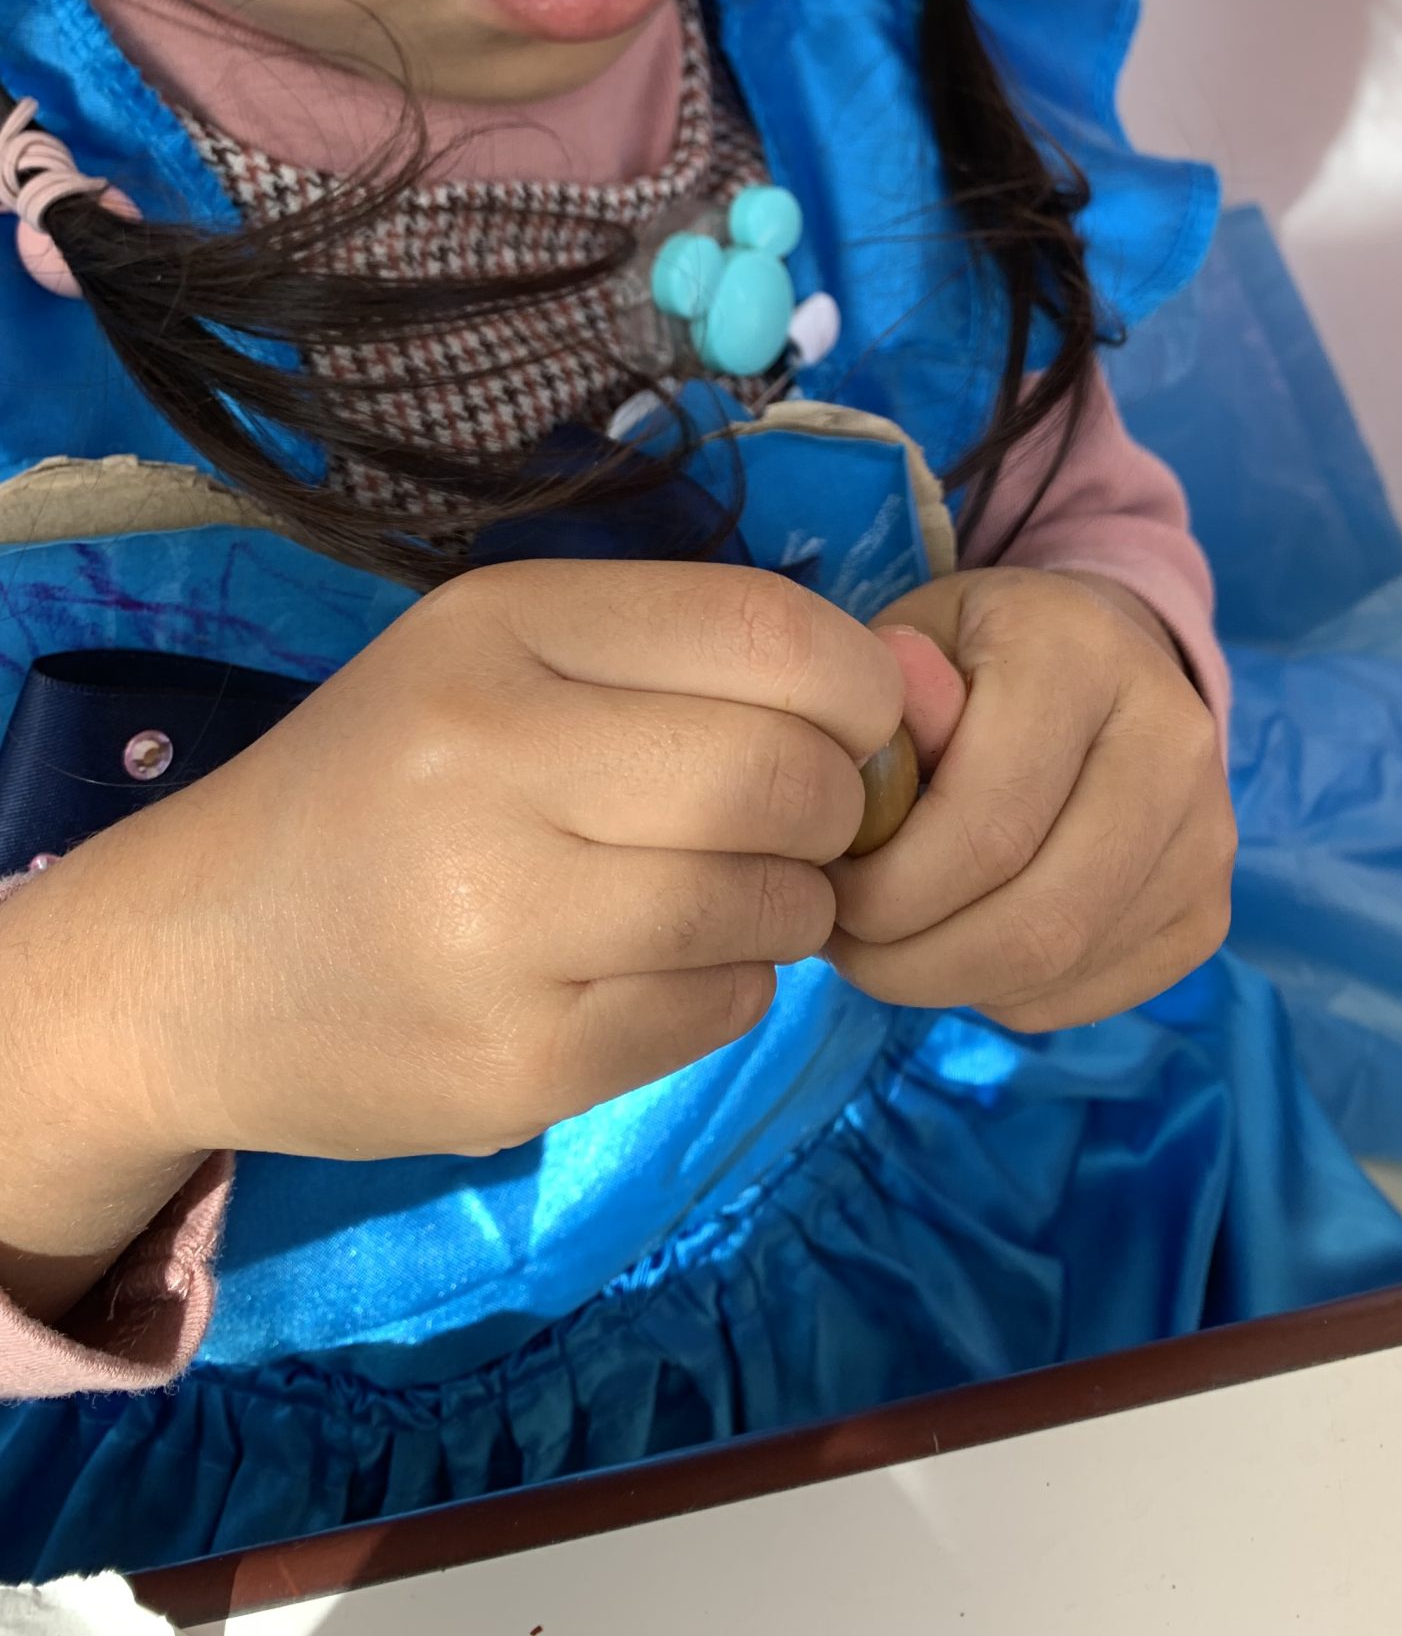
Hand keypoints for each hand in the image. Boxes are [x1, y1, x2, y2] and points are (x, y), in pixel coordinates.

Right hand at [8, 563, 902, 1182]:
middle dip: (832, 806)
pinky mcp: (515, 1069)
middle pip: (788, 778)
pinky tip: (645, 965)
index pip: (774, 633)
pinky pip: (722, 1010)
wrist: (189, 966)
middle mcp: (491, 765)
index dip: (857, 687)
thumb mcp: (504, 656)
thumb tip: (913, 700)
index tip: (847, 721)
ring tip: (703, 891)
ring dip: (787, 902)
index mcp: (498, 631)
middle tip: (784, 820)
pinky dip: (727, 984)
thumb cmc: (381, 782)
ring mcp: (499, 932)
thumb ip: (695, 653)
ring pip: (771, 904)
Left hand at [827, 569, 1234, 1031]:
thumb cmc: (974, 660)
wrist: (1094, 661)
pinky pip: (1090, 994)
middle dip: (914, 961)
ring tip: (890, 947)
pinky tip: (965, 946)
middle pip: (1037, 919)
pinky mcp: (1211, 908)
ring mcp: (1208, 831)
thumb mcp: (908, 649)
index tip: (827, 890)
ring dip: (951, 984)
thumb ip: (883, 710)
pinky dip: (1005, 995)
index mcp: (1083, 654)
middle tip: (848, 946)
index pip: (987, 824)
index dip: (887, 889)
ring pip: (1063, 967)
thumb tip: (867, 776)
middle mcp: (1172, 738)